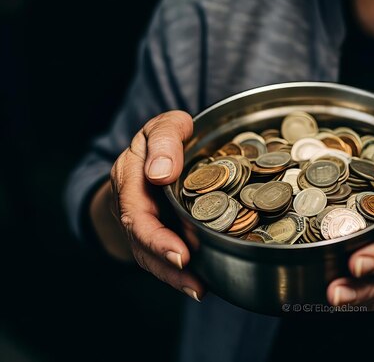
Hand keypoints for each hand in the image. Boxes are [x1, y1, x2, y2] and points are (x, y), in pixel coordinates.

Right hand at [109, 110, 204, 300]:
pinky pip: (162, 254)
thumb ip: (165, 140)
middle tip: (194, 283)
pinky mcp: (157, 231)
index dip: (157, 239)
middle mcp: (132, 205)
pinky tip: (201, 284)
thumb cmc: (166, 136)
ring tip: (199, 289)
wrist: (159, 147)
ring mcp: (143, 221)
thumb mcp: (166, 125)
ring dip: (174, 276)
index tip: (181, 254)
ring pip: (151, 255)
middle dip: (167, 265)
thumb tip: (160, 173)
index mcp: (130, 178)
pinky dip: (179, 272)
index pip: (137, 215)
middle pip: (143, 243)